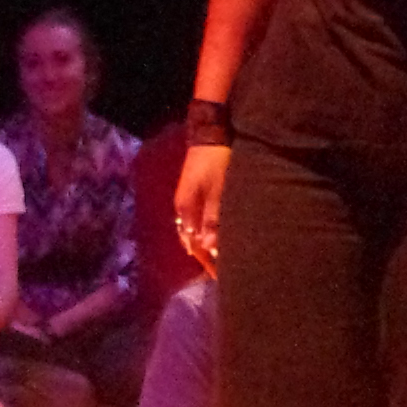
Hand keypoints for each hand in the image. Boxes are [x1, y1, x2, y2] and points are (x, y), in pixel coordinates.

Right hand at [174, 142, 228, 272]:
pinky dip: (205, 231)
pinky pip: (196, 220)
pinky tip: (216, 236)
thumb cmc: (215, 160)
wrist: (210, 132)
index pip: (193, 244)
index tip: (221, 274)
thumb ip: (212, 218)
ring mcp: (186, 200)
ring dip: (206, 244)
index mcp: (185, 209)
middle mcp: (182, 208)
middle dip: (206, 255)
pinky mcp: (194, 193)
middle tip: (224, 270)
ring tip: (222, 257)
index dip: (207, 260)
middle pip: (191, 240)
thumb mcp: (218, 190)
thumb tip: (208, 246)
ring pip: (193, 231)